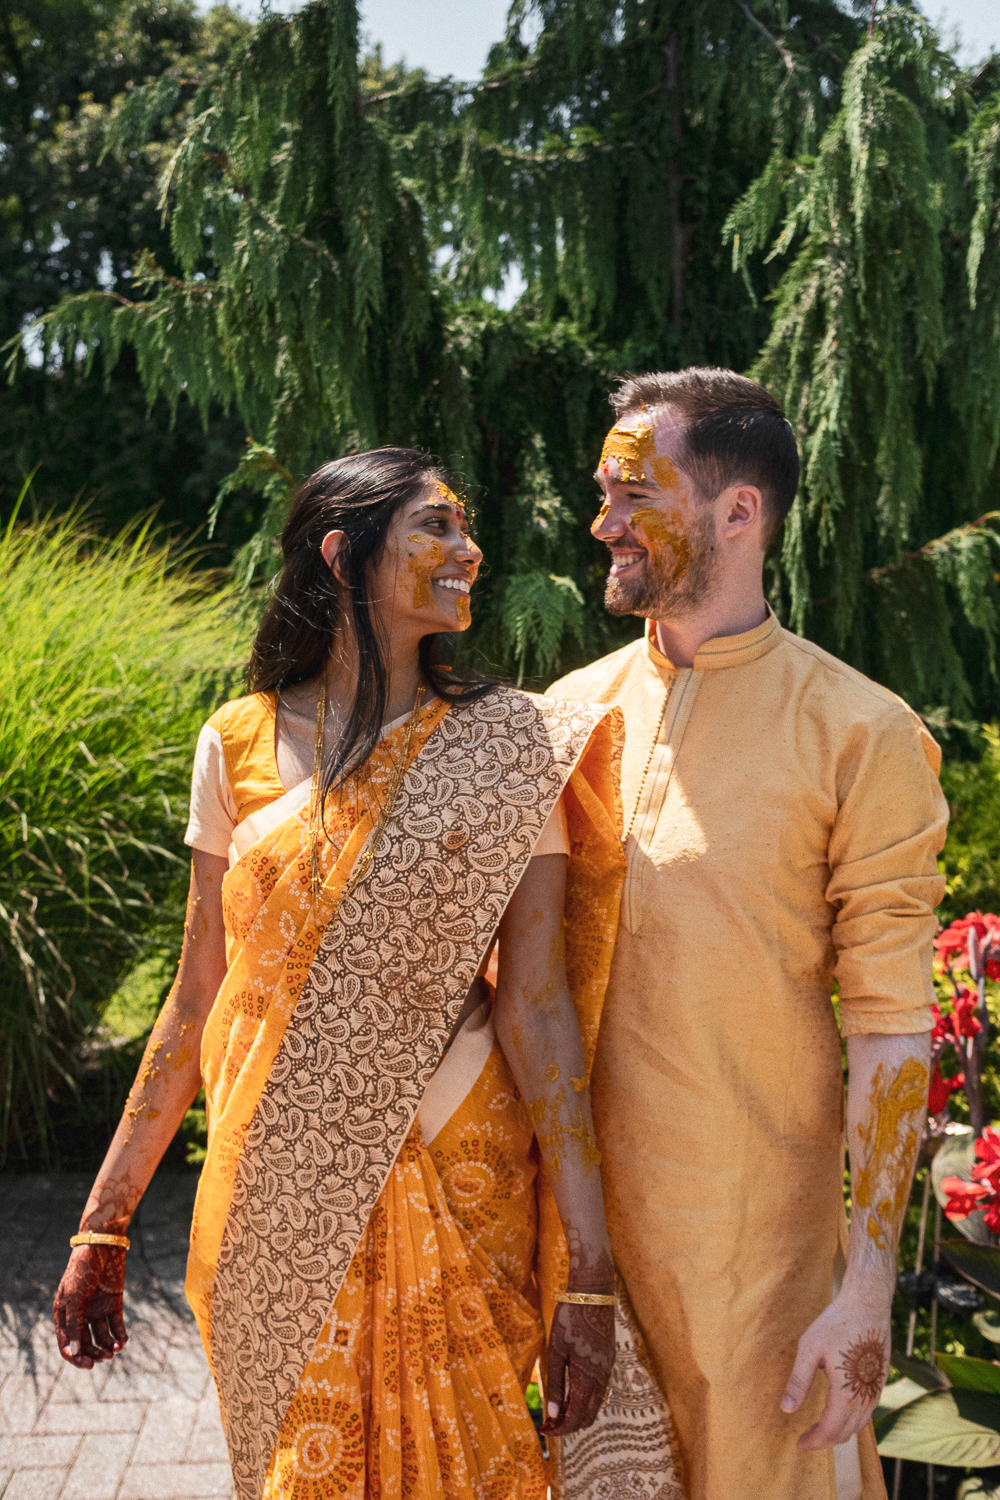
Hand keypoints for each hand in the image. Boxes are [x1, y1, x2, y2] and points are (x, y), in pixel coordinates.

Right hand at [53, 1246, 127, 1369]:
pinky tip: (123, 1342)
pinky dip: (119, 1335)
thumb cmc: (82, 1269)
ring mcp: (97, 1309)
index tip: (88, 1364)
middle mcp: (80, 1315)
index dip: (76, 1357)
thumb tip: (74, 1351)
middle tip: (106, 1357)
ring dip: (108, 1346)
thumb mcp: (74, 1296)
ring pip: (102, 1337)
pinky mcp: (113, 1303)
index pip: (67, 1344)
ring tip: (116, 1350)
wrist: (103, 1245)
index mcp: (64, 1314)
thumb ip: (74, 1323)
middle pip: (85, 1344)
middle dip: (95, 1353)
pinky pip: (116, 1325)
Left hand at [541, 1301, 614, 1435]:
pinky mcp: (608, 1360)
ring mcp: (608, 1370)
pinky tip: (571, 1392)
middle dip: (569, 1425)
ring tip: (558, 1410)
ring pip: (596, 1404)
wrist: (594, 1294)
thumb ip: (556, 1383)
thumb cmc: (570, 1319)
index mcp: (587, 1378)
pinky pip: (600, 1391)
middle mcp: (602, 1379)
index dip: (560, 1429)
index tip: (545, 1430)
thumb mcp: (556, 1350)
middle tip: (550, 1423)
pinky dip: (586, 1399)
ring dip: (578, 1413)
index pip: (576, 1417)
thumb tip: (553, 1413)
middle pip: (588, 1416)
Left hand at [780, 1288, 889, 1448]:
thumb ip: (798, 1382)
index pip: (829, 1430)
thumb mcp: (809, 1349)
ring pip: (858, 1425)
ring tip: (820, 1429)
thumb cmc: (837, 1322)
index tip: (798, 1444)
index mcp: (846, 1394)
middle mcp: (865, 1398)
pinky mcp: (880, 1382)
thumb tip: (786, 1410)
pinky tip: (839, 1412)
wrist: (868, 1304)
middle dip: (825, 1440)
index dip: (813, 1441)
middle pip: (845, 1433)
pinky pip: (866, 1412)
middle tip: (806, 1439)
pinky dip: (851, 1420)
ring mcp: (875, 1390)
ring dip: (839, 1432)